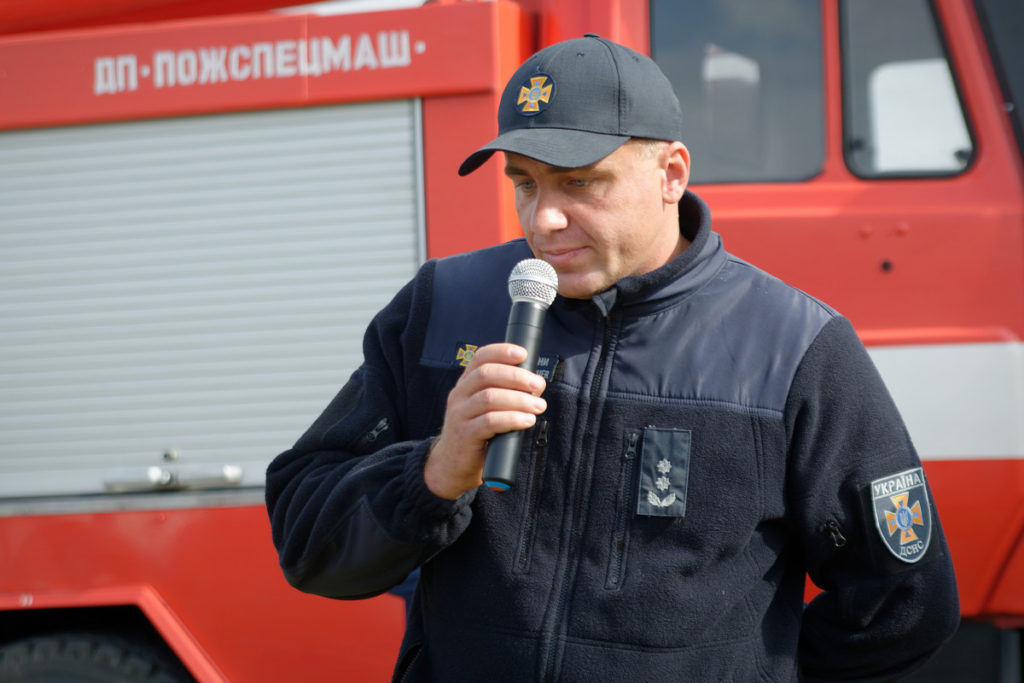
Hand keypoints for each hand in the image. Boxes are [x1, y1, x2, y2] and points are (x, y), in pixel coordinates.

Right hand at [424, 343, 546, 499]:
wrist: (452, 465)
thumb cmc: (477, 434)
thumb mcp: (486, 408)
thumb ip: (504, 393)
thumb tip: (535, 384)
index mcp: (466, 383)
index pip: (480, 357)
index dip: (501, 351)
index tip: (523, 354)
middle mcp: (459, 395)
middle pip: (486, 374)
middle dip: (516, 376)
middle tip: (537, 384)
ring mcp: (460, 414)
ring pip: (489, 397)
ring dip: (519, 399)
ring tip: (538, 405)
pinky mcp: (465, 434)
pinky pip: (490, 421)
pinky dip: (513, 418)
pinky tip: (527, 420)